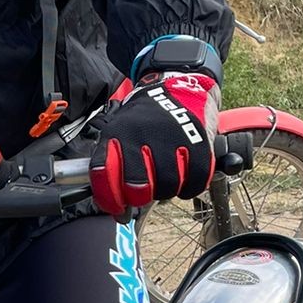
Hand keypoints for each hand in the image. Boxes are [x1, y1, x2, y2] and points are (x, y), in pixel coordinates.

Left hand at [90, 71, 218, 215]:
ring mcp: (171, 139)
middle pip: (137, 186)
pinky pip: (195, 181)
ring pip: (167, 187)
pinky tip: (184, 180)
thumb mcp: (117, 133)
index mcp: (116, 134)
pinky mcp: (198, 143)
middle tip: (142, 194)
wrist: (176, 89)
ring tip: (163, 180)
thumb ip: (113, 168)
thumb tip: (118, 213)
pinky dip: (189, 188)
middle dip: (138, 198)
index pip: (103, 174)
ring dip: (165, 192)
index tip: (116, 208)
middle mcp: (142, 136)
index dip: (108, 199)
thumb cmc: (142, 122)